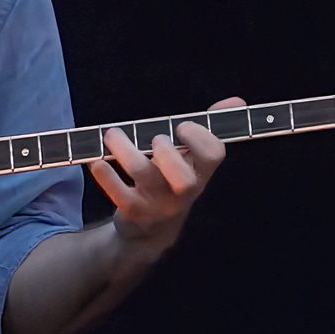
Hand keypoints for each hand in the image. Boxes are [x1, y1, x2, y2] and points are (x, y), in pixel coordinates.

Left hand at [89, 97, 244, 259]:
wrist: (150, 233)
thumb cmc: (172, 185)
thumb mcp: (192, 162)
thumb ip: (209, 130)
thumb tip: (236, 101)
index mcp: (200, 173)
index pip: (214, 156)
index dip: (200, 137)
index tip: (182, 126)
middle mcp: (182, 192)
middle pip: (184, 179)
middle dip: (168, 153)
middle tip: (155, 139)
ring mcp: (158, 204)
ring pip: (145, 176)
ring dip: (127, 151)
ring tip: (112, 135)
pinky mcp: (133, 213)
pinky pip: (119, 195)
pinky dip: (107, 176)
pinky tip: (98, 162)